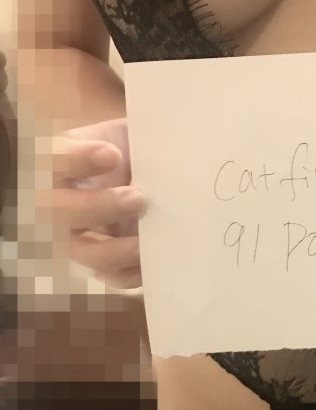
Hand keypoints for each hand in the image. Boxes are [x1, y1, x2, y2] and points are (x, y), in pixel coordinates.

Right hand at [50, 117, 146, 288]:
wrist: (143, 171)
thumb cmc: (132, 147)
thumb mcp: (129, 133)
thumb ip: (135, 135)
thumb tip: (167, 134)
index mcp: (60, 161)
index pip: (54, 159)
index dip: (78, 159)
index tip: (113, 154)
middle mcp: (61, 200)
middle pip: (58, 212)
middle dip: (96, 207)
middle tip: (138, 198)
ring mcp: (79, 235)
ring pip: (80, 251)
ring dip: (111, 251)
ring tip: (142, 244)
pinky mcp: (104, 260)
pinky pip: (109, 276)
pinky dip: (128, 275)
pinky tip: (148, 267)